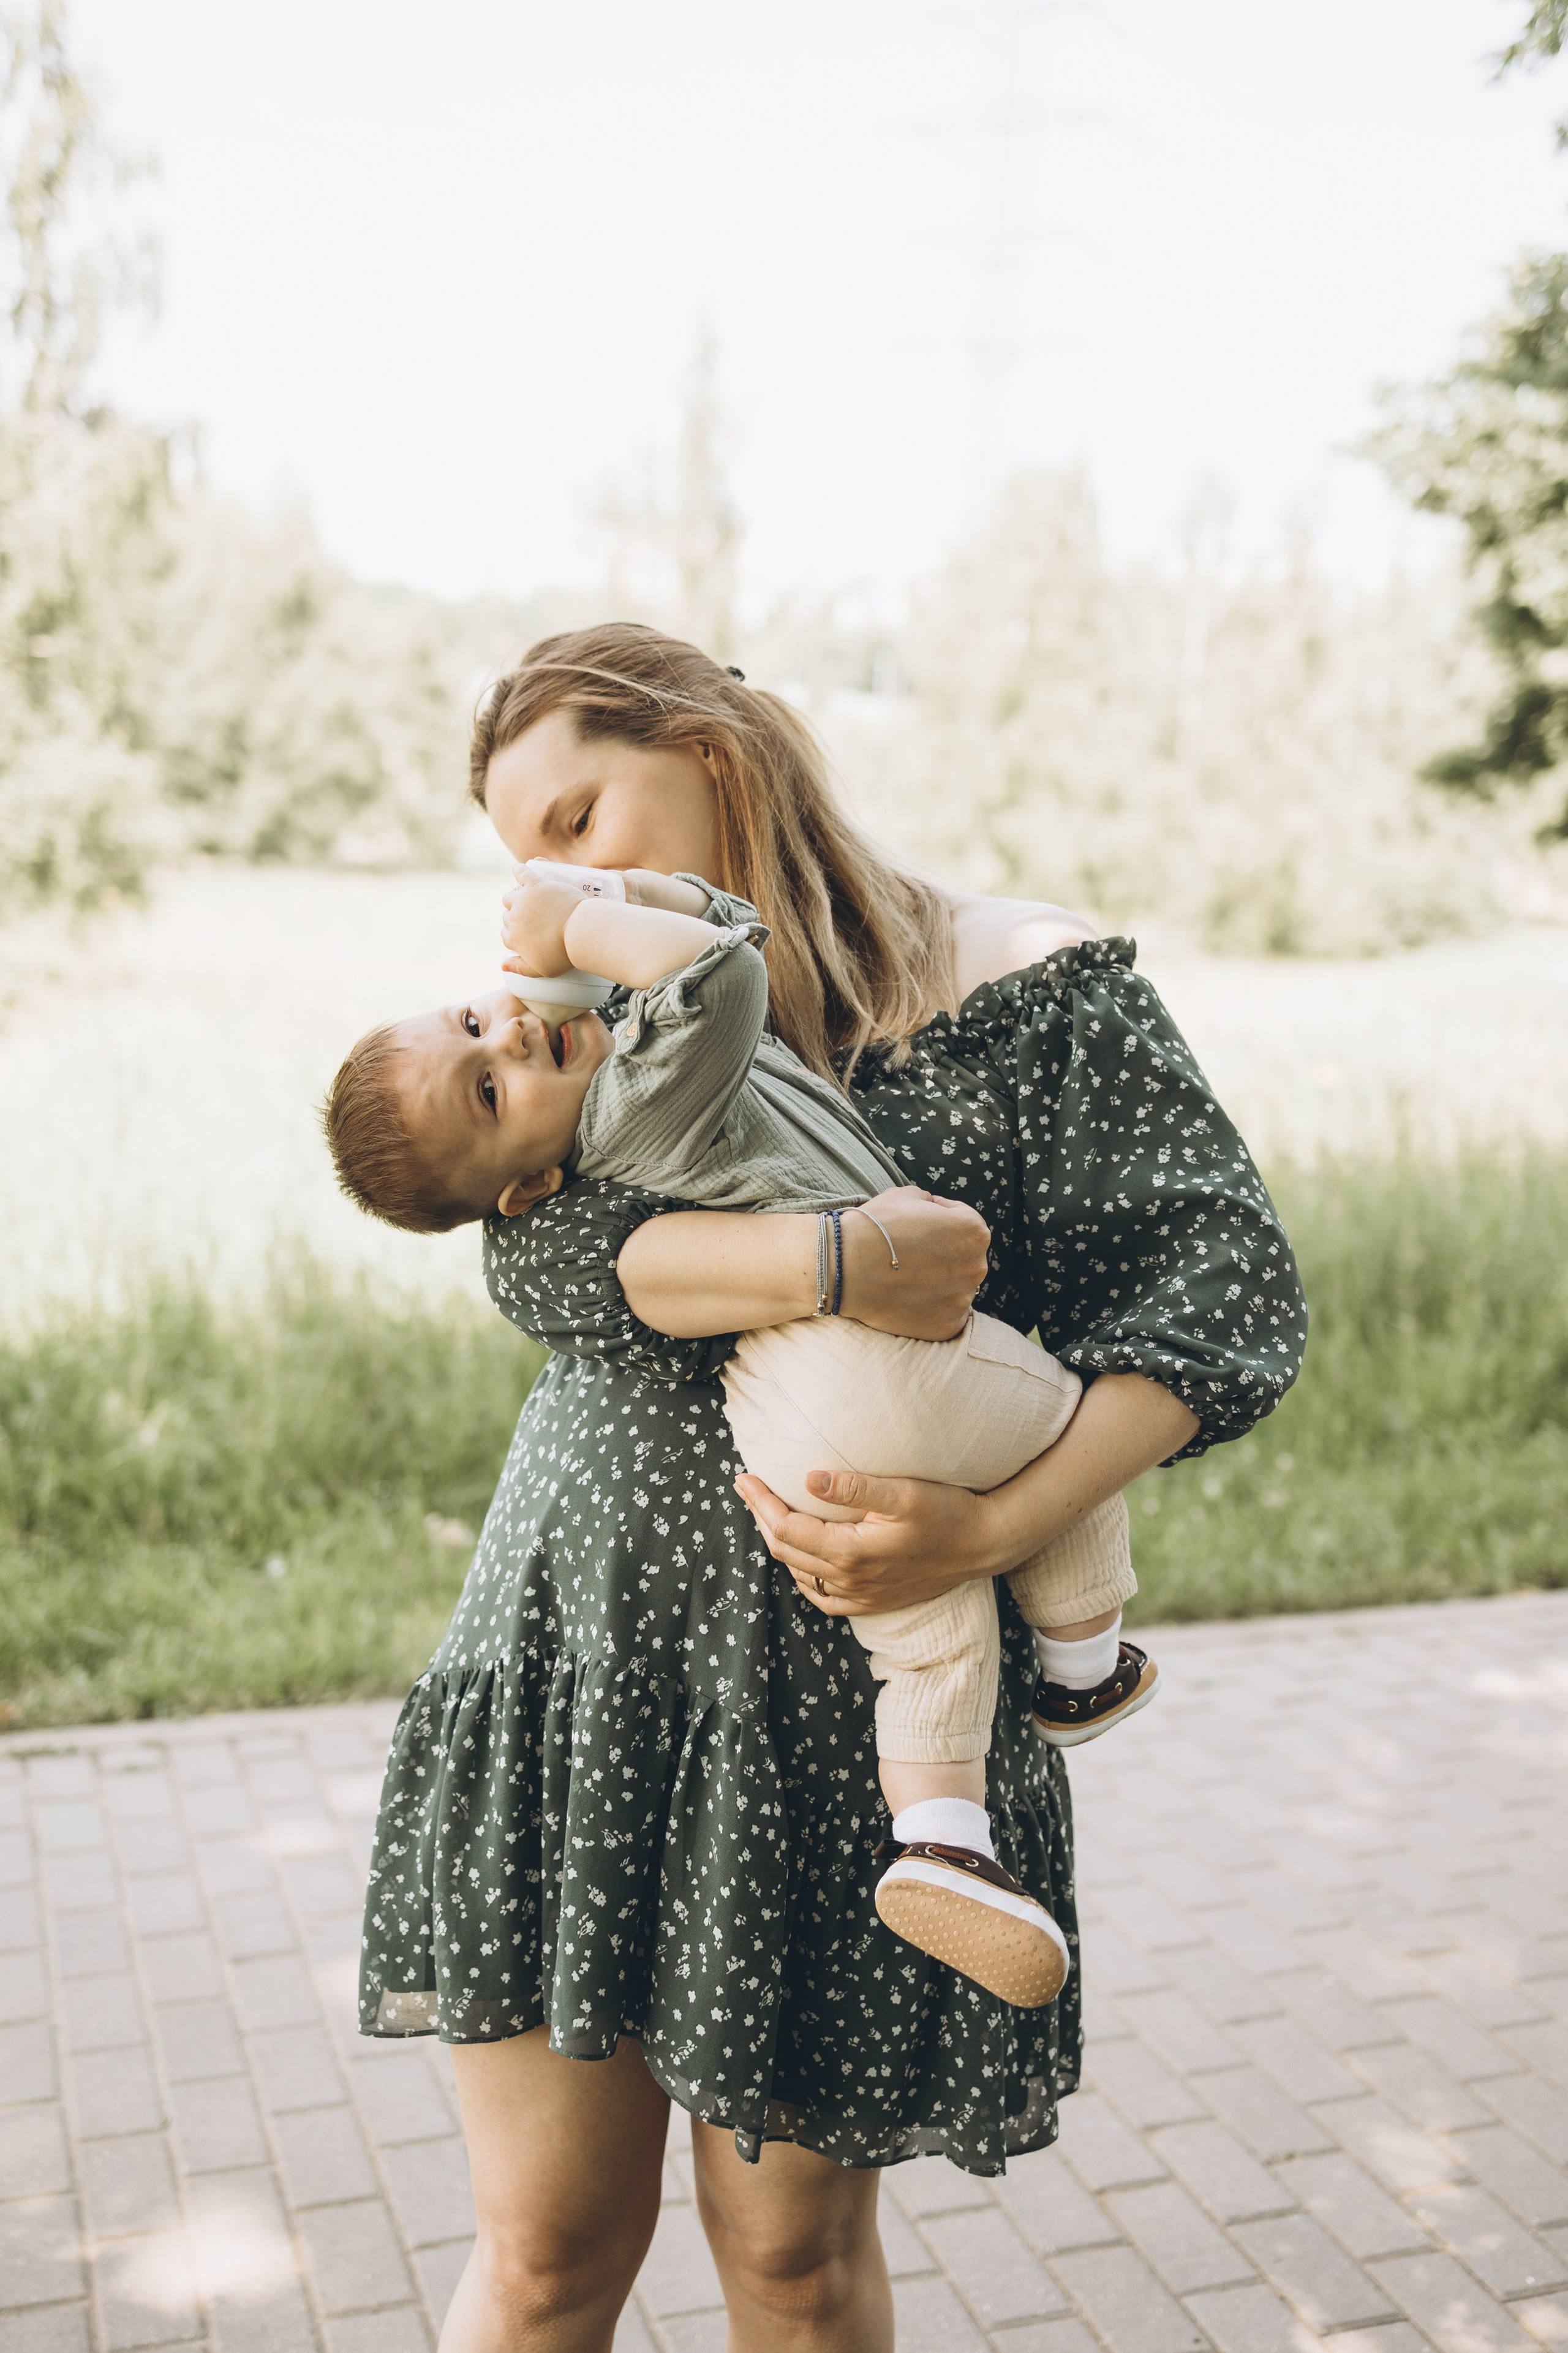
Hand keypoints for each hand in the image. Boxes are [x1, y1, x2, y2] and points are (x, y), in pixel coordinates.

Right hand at [500, 875, 580, 976]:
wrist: (580, 933)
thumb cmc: (564, 954)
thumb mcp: (542, 969)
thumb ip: (521, 968)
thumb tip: (502, 965)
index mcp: (513, 938)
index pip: (506, 934)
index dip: (514, 933)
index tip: (525, 932)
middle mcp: (513, 919)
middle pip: (507, 915)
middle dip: (515, 916)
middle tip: (531, 916)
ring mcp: (523, 900)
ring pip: (510, 896)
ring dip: (514, 897)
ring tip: (526, 898)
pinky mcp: (535, 885)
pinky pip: (521, 873)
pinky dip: (519, 870)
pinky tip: (518, 868)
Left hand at [735, 1468, 1002, 1615]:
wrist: (985, 1544)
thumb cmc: (948, 1512)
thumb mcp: (903, 1492)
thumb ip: (855, 1486)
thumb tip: (808, 1478)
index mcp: (851, 1552)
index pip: (786, 1528)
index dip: (760, 1502)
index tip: (743, 1477)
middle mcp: (851, 1581)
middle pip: (786, 1552)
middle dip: (761, 1518)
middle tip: (748, 1489)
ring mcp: (862, 1596)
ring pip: (801, 1574)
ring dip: (780, 1545)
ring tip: (768, 1514)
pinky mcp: (874, 1602)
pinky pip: (824, 1597)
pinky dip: (804, 1575)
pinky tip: (803, 1559)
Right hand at [840, 1190, 989, 1340]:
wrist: (843, 1265)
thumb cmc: (874, 1226)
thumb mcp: (905, 1195)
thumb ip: (930, 1201)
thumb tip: (934, 1208)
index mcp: (973, 1231)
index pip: (963, 1221)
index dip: (938, 1218)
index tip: (916, 1225)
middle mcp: (976, 1267)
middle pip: (963, 1257)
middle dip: (942, 1253)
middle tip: (910, 1253)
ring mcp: (963, 1300)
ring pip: (955, 1287)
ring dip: (937, 1282)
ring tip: (905, 1276)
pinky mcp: (947, 1326)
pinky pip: (945, 1314)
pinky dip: (929, 1308)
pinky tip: (906, 1296)